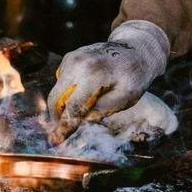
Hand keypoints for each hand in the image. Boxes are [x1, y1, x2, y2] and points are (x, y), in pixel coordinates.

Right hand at [47, 20, 168, 135]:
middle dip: (56, 118)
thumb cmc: (133, 76)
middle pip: (56, 98)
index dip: (64, 126)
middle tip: (60, 134)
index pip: (72, 107)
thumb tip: (79, 120)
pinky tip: (85, 94)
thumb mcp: (125, 97)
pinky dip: (68, 92)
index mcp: (92, 74)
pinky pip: (62, 81)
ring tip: (81, 111)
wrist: (136, 50)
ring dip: (63, 105)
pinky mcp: (71, 57)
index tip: (57, 141)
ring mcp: (72, 58)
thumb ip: (102, 110)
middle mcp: (77, 63)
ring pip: (57, 90)